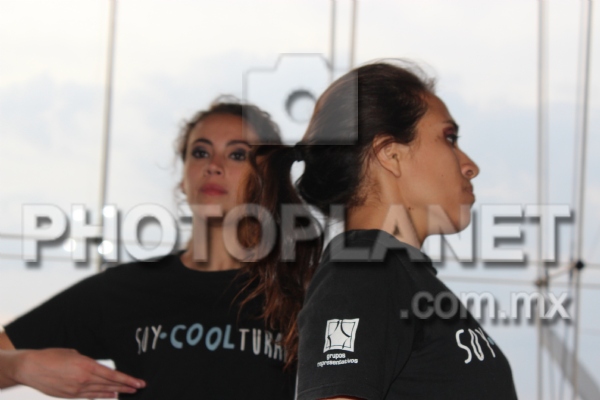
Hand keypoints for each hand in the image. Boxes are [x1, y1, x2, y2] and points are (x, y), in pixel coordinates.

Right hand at [11, 348, 144, 397]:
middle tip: (138, 387)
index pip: (112, 375)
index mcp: (87, 366)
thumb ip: (89, 363)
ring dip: (116, 392)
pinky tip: (110, 395)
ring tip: (128, 392)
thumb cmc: (52, 356)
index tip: (138, 382)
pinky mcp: (70, 395)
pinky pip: (90, 396)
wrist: (31, 367)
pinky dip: (101, 395)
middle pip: (110, 385)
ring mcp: (76, 390)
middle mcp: (83, 379)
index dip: (127, 379)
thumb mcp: (75, 354)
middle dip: (126, 386)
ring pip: (101, 392)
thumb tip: (98, 370)